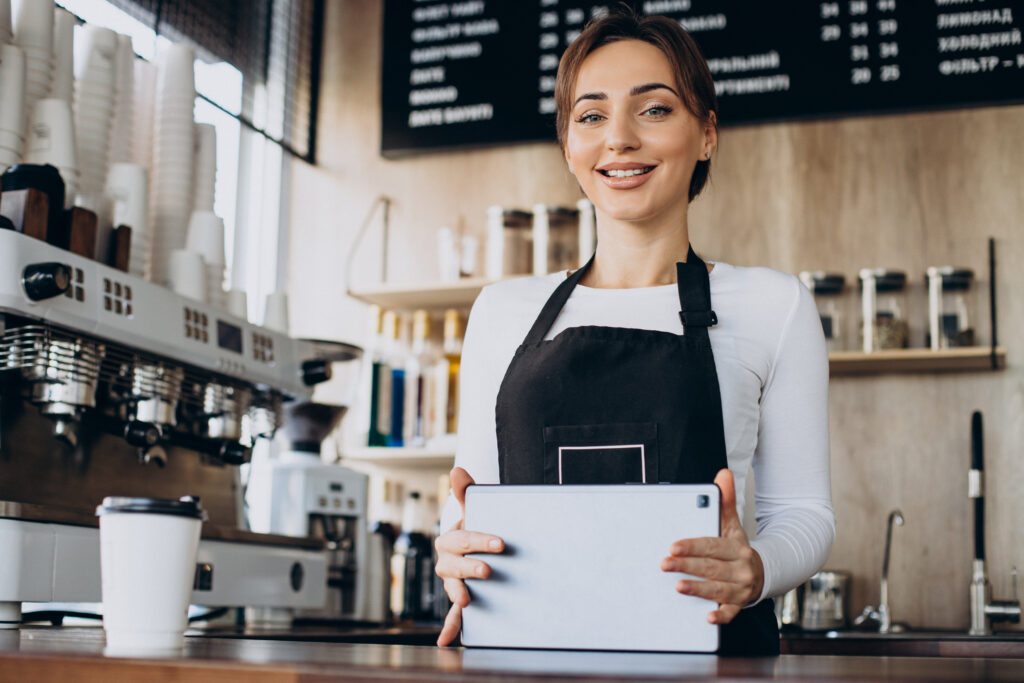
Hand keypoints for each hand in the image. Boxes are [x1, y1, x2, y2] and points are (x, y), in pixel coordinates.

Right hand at [433, 467, 503, 645]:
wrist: (490, 543)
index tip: (500, 543)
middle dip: (468, 567)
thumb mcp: (477, 506)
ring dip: (457, 592)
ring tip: (467, 600)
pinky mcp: (461, 597)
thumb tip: (457, 470)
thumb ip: (467, 491)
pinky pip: (451, 615)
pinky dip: (448, 628)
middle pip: (451, 565)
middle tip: (488, 570)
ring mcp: (453, 581)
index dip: (477, 540)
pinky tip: (445, 641)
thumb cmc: (482, 523)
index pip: (459, 539)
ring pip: (450, 587)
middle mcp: (448, 561)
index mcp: (451, 538)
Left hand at [660, 468, 764, 624]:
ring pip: (718, 590)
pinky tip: (708, 617)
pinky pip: (731, 612)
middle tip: (665, 563)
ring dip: (698, 588)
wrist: (761, 572)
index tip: (673, 546)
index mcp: (738, 547)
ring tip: (678, 586)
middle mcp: (741, 568)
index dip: (693, 546)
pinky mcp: (739, 604)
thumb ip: (726, 501)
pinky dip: (721, 616)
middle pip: (712, 567)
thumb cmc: (737, 548)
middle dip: (687, 566)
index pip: (713, 546)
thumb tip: (723, 473)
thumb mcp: (732, 525)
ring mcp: (741, 588)